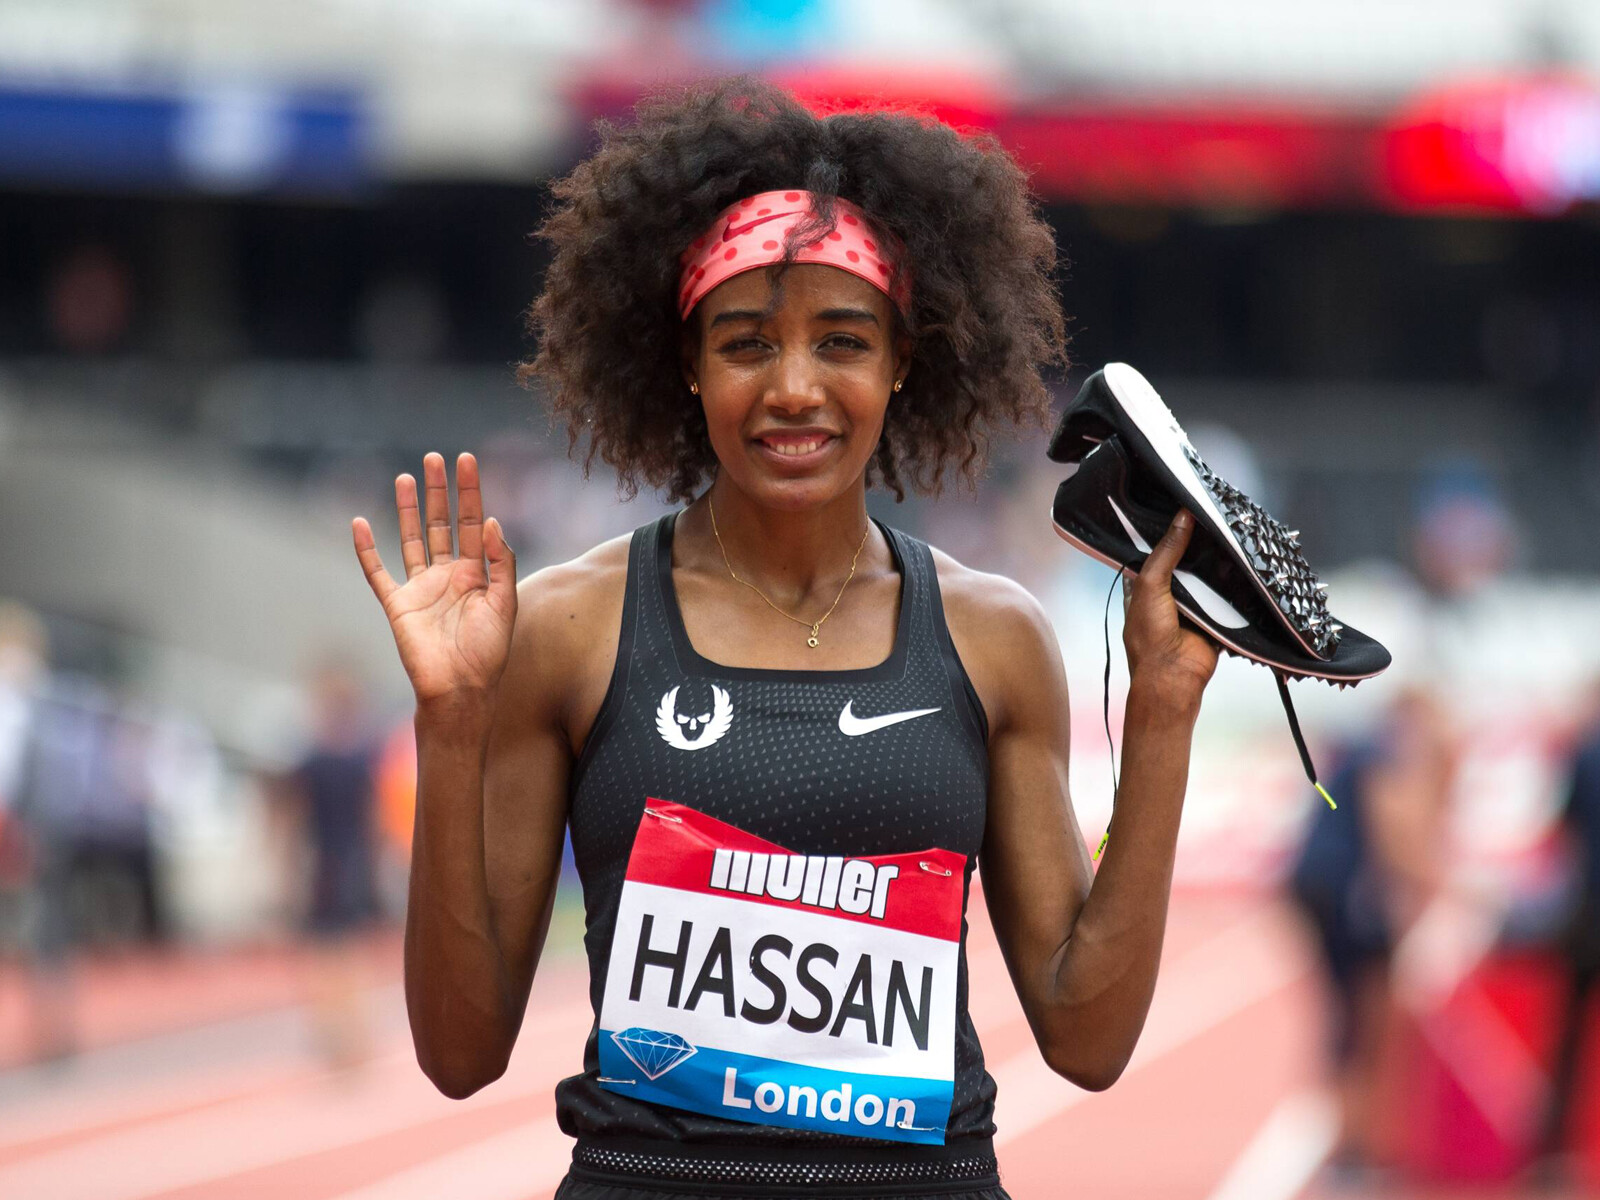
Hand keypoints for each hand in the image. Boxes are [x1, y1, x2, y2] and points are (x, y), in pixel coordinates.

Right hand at [352, 452, 516, 706]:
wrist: (460, 689)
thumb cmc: (488, 652)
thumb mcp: (505, 604)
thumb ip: (501, 562)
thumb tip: (492, 522)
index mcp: (476, 573)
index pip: (472, 522)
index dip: (470, 491)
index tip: (466, 460)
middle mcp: (448, 575)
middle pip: (442, 523)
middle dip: (438, 491)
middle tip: (434, 458)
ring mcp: (421, 587)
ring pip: (412, 539)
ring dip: (407, 509)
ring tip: (405, 477)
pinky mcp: (397, 603)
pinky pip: (377, 572)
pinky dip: (366, 549)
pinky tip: (359, 523)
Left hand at [1121, 509, 1218, 704]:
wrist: (1174, 677)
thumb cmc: (1150, 636)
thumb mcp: (1150, 586)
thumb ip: (1166, 552)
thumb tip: (1182, 517)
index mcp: (1146, 585)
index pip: (1159, 550)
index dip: (1171, 531)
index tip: (1188, 504)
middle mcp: (1170, 593)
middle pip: (1188, 561)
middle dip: (1201, 544)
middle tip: (1218, 515)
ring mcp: (1194, 605)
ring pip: (1210, 577)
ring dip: (1220, 563)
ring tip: (1236, 532)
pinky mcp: (1217, 616)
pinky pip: (1228, 596)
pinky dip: (1235, 585)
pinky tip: (1246, 562)